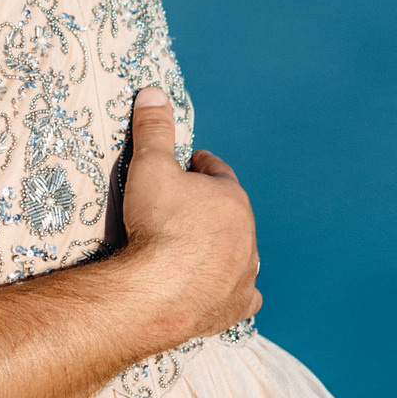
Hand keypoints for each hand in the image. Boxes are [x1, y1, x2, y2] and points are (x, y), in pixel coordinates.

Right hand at [114, 87, 260, 344]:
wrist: (160, 291)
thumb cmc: (157, 225)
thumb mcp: (150, 167)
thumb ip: (154, 130)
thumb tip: (154, 92)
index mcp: (231, 198)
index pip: (217, 173)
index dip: (200, 167)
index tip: (189, 165)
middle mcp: (247, 234)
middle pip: (230, 213)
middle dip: (211, 208)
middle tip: (185, 207)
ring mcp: (245, 272)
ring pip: (240, 252)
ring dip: (223, 247)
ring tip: (197, 248)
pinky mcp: (237, 305)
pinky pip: (243, 294)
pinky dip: (233, 289)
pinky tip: (221, 289)